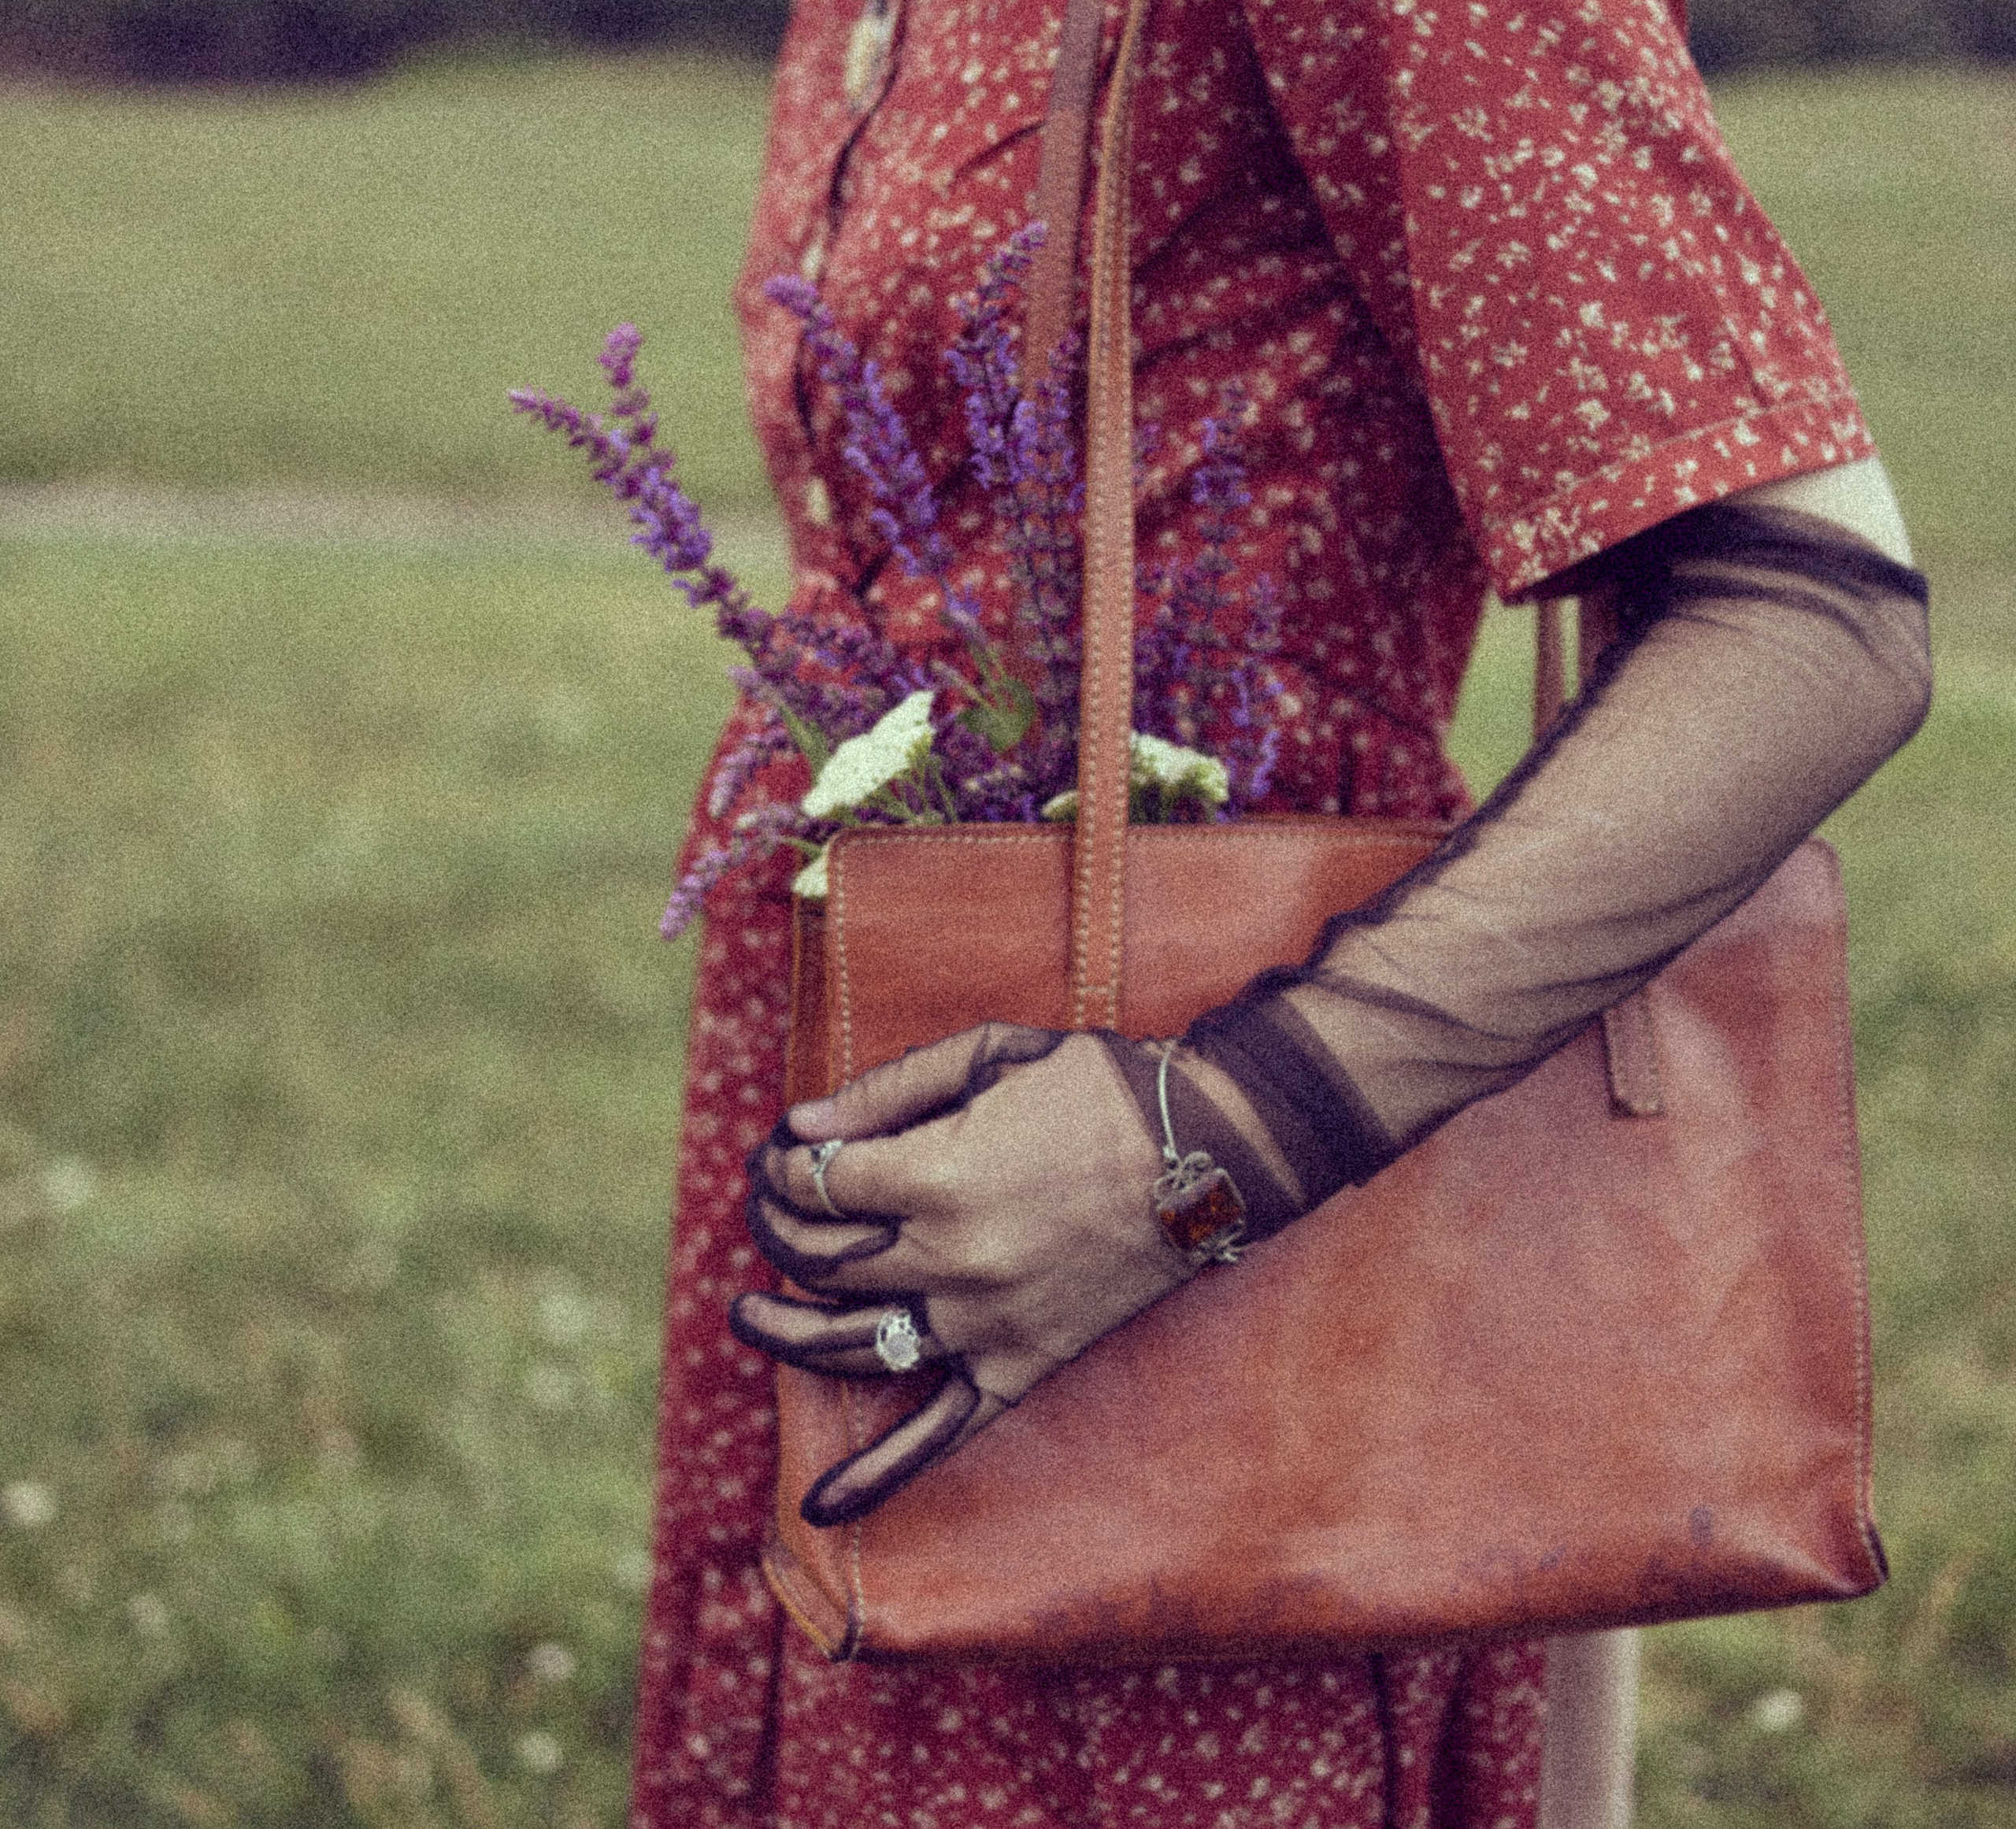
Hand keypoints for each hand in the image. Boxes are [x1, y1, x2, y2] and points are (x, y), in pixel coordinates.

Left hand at [730, 1023, 1196, 1525]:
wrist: (1211, 1152)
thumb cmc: (1097, 1089)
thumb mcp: (991, 1056)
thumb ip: (889, 1091)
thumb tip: (798, 1129)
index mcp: (939, 1176)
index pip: (817, 1185)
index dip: (784, 1166)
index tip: (785, 1152)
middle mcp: (950, 1261)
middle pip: (821, 1260)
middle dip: (776, 1228)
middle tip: (768, 1207)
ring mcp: (984, 1324)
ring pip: (852, 1344)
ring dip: (784, 1333)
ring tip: (747, 1312)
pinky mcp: (1021, 1367)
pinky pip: (941, 1433)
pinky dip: (880, 1474)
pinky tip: (824, 1505)